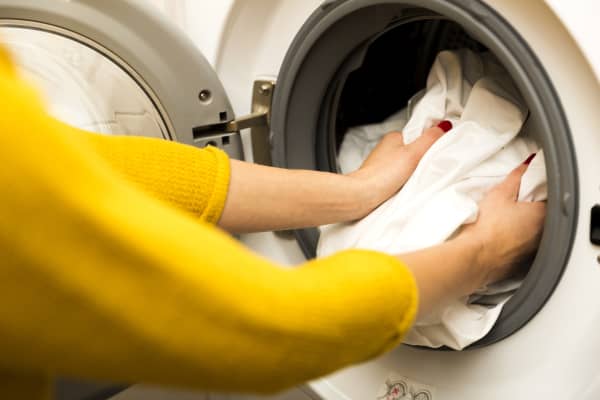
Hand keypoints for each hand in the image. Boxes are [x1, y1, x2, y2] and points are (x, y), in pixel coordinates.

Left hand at [350, 121, 450, 210]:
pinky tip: (407, 186)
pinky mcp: (382, 179)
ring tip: (416, 178)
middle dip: (422, 158)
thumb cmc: (381, 175)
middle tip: (427, 166)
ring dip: (414, 171)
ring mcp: (384, 164)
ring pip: (406, 164)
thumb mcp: (413, 153)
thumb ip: (429, 139)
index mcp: (394, 137)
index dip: (430, 141)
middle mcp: (387, 149)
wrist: (362, 196)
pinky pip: (399, 177)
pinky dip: (405, 181)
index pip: (419, 133)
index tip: (438, 149)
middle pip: (414, 149)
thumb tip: (443, 126)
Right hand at [459, 157, 546, 285]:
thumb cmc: (487, 228)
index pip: (547, 196)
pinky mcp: (518, 263)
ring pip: (530, 232)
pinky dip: (511, 242)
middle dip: (528, 208)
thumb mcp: (499, 194)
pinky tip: (497, 238)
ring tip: (500, 220)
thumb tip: (525, 167)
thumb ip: (516, 178)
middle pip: (539, 215)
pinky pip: (518, 247)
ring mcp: (530, 251)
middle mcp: (541, 234)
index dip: (535, 189)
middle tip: (509, 202)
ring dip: (520, 226)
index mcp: (541, 215)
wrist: (475, 258)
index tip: (523, 187)